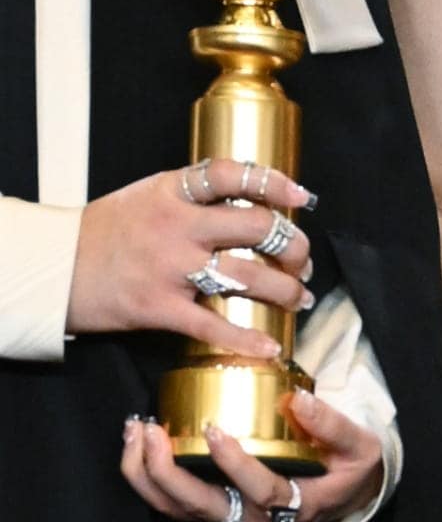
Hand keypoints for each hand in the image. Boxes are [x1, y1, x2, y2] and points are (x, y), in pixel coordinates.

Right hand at [69, 159, 315, 360]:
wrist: (59, 267)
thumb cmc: (108, 230)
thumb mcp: (150, 194)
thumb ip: (194, 194)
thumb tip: (249, 198)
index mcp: (175, 190)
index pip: (234, 175)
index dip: (275, 183)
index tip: (302, 198)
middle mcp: (178, 225)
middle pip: (255, 227)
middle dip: (292, 244)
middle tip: (303, 259)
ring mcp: (170, 266)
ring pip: (246, 276)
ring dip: (283, 289)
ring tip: (298, 297)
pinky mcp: (159, 306)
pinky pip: (212, 324)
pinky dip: (245, 339)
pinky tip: (268, 346)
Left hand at [120, 391, 383, 521]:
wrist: (345, 498)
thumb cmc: (350, 470)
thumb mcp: (360, 446)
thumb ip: (333, 425)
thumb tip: (299, 399)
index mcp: (295, 507)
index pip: (259, 490)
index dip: (234, 464)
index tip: (214, 429)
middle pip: (203, 508)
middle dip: (169, 472)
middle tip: (151, 432)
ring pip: (180, 511)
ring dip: (149, 477)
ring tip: (135, 434)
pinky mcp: (219, 514)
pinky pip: (176, 506)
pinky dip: (150, 480)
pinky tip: (139, 446)